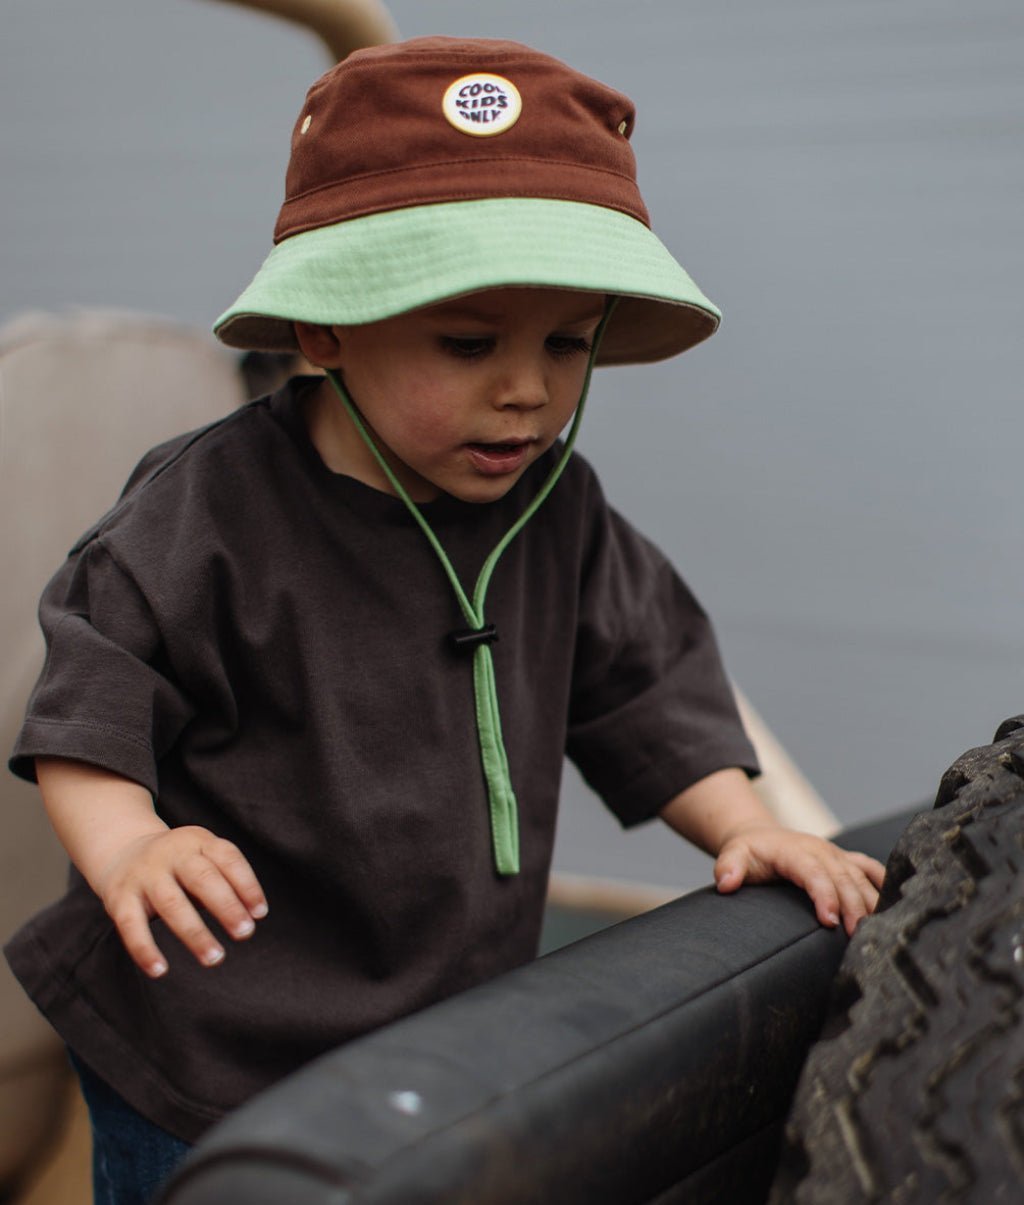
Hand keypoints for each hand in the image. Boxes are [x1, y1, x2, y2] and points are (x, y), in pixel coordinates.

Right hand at [96, 825, 268, 977]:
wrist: (122, 851)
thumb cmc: (178, 865)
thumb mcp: (201, 860)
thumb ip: (223, 882)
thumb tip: (249, 918)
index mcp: (198, 841)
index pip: (228, 858)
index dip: (247, 885)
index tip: (260, 914)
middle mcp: (171, 853)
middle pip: (202, 878)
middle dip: (226, 907)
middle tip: (245, 934)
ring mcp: (145, 875)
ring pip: (172, 904)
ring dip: (195, 933)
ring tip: (215, 958)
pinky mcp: (119, 897)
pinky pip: (131, 926)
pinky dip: (145, 949)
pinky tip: (160, 971)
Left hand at [713, 824, 884, 935]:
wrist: (762, 837)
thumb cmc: (749, 852)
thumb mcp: (733, 854)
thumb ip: (728, 867)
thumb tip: (725, 883)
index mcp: (795, 851)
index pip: (814, 873)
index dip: (824, 896)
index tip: (829, 922)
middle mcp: (821, 851)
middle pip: (843, 879)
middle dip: (852, 908)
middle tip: (856, 938)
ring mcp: (837, 855)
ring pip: (862, 878)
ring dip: (871, 904)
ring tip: (877, 934)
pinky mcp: (847, 860)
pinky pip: (871, 870)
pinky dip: (885, 885)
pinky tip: (896, 908)